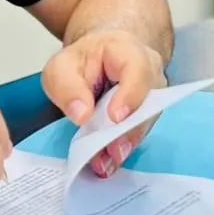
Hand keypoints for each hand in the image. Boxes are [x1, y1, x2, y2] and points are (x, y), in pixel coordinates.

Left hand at [41, 29, 168, 177]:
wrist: (99, 60)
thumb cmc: (83, 61)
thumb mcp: (61, 67)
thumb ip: (68, 87)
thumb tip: (82, 116)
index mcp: (128, 51)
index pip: (138, 70)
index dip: (131, 95)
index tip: (115, 117)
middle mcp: (149, 74)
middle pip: (147, 103)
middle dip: (127, 130)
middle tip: (109, 151)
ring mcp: (152, 98)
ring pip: (144, 123)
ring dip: (123, 145)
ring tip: (102, 163)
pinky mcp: (146, 117)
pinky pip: (137, 134)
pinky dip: (120, 149)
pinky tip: (106, 162)